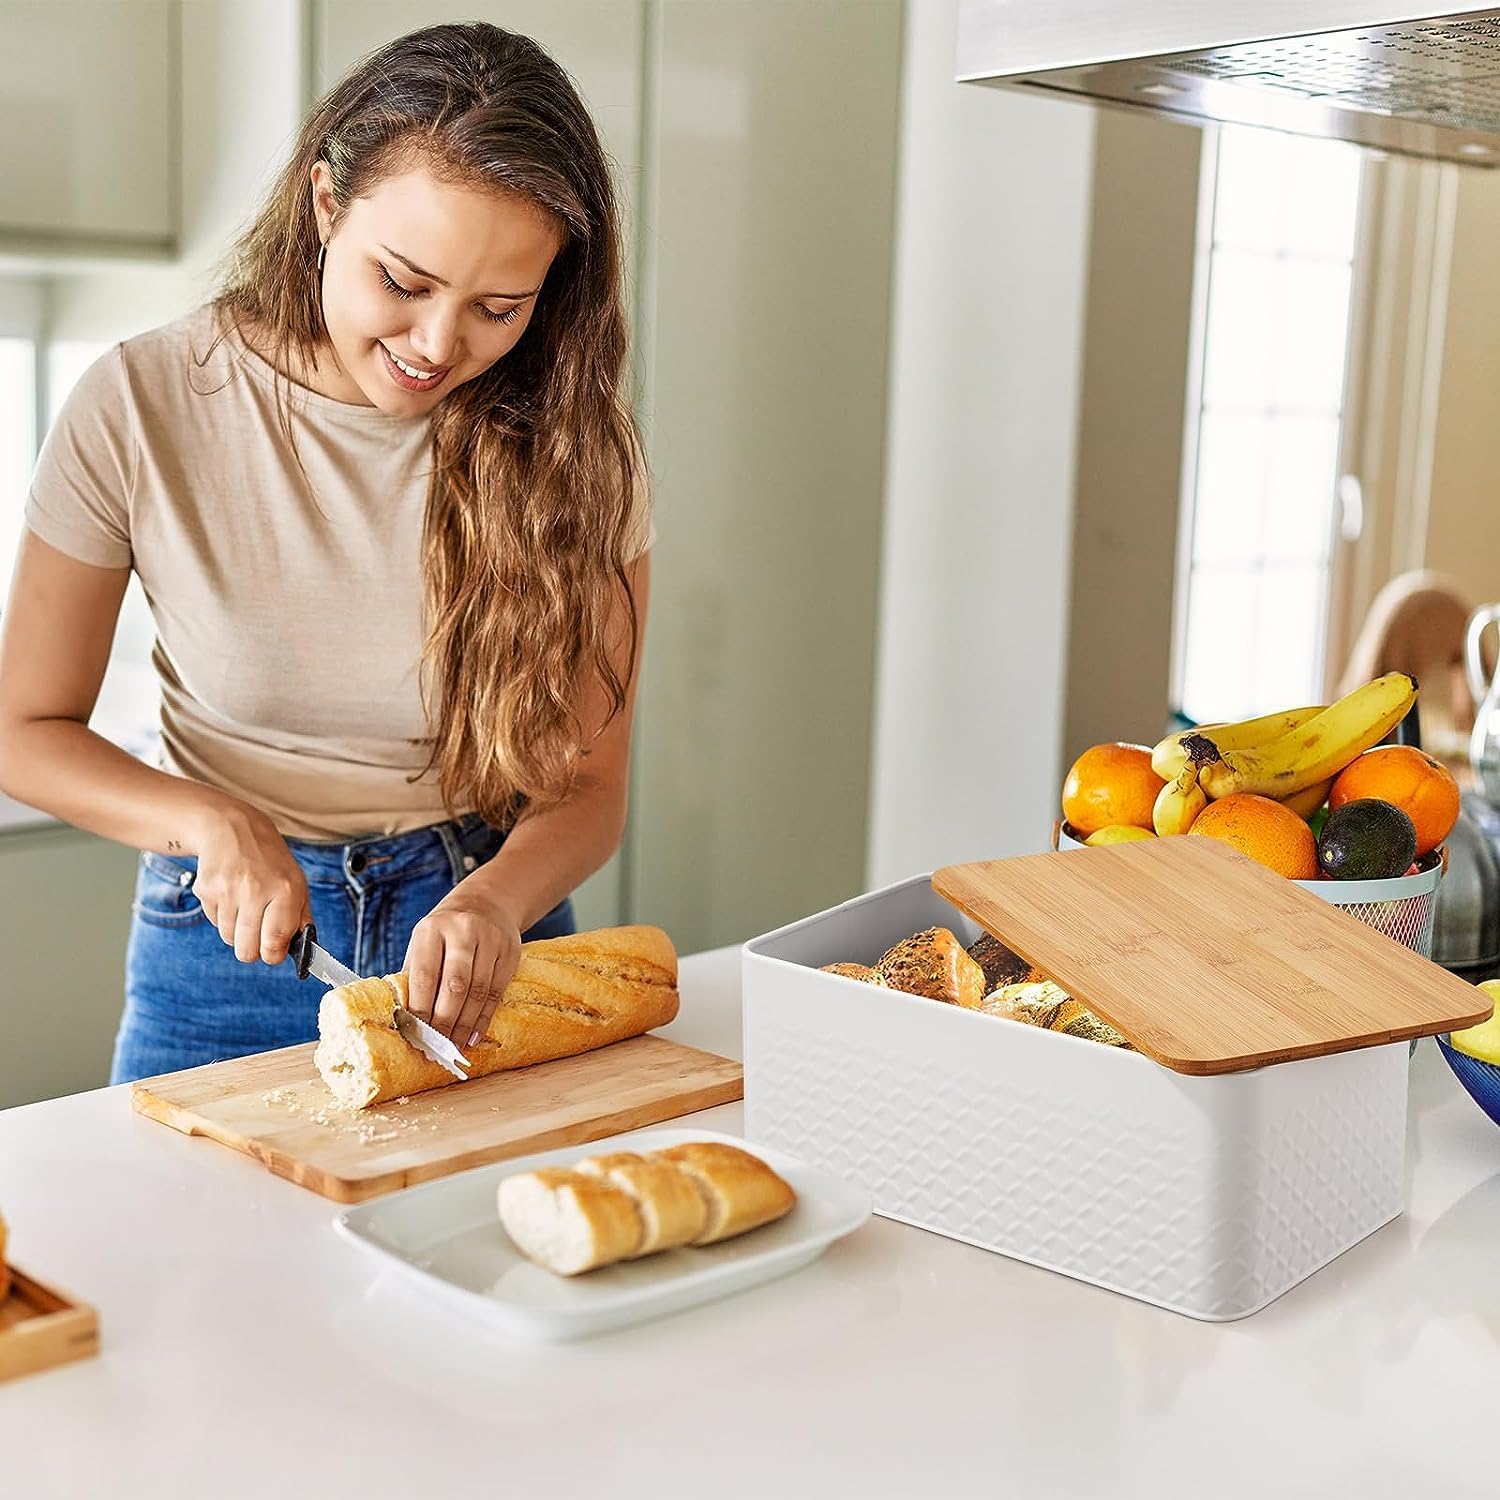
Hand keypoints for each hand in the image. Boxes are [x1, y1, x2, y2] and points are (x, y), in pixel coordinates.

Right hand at [190, 800, 310, 964]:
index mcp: (286, 890)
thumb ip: (301, 918)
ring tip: (246, 907)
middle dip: (253, 949)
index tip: (273, 953)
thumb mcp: (297, 882)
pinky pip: (214, 922)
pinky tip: (231, 895)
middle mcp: (256, 890)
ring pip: (228, 939)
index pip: (275, 942)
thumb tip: (305, 950)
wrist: (233, 828)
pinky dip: (223, 916)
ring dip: (237, 931)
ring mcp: (228, 890)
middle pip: (247, 950)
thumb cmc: (270, 859)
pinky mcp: (206, 890)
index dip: (273, 955)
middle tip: (258, 935)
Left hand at [403, 887, 522, 1045]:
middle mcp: (463, 931)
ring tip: (454, 1048)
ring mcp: (491, 940)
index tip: (414, 1035)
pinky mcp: (511, 951)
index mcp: (432, 929)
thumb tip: (403, 1019)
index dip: (420, 1008)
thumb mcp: (424, 942)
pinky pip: (497, 991)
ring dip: (465, 1024)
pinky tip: (473, 1035)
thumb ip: (415, 975)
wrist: (486, 903)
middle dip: (444, 1021)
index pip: (425, 975)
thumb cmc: (445, 932)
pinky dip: (484, 1017)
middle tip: (436, 1048)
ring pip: (479, 991)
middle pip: (455, 985)